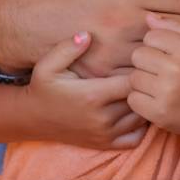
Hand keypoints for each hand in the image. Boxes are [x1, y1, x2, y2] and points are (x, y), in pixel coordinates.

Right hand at [26, 32, 147, 148]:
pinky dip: (141, 125)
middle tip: (147, 72)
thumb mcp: (48, 65)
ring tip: (143, 88)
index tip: (140, 60)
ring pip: (141, 117)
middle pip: (140, 99)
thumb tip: (87, 35)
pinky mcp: (104, 144)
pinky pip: (135, 138)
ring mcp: (104, 134)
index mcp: (93, 95)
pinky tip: (135, 109)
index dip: (140, 69)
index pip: (132, 81)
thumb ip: (68, 48)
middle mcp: (102, 118)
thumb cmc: (43, 88)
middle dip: (146, 85)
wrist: (32, 118)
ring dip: (145, 102)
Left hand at [127, 14, 179, 146]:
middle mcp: (177, 67)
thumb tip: (148, 17)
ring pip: (133, 78)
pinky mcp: (159, 113)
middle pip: (138, 55)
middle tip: (162, 73)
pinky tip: (157, 101)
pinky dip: (141, 101)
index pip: (150, 36)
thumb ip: (175, 28)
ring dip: (143, 83)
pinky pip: (133, 99)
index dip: (156, 46)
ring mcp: (167, 91)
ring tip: (161, 87)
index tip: (168, 56)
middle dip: (147, 64)